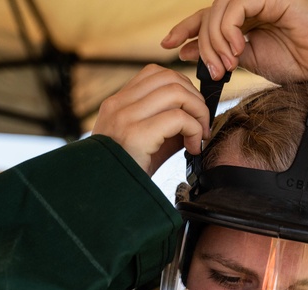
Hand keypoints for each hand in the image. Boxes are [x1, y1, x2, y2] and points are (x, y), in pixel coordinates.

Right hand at [91, 64, 210, 175]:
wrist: (105, 197)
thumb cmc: (128, 173)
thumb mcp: (145, 142)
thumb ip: (166, 125)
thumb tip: (197, 116)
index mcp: (117, 103)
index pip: (155, 73)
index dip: (182, 86)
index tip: (191, 110)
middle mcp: (118, 105)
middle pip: (169, 78)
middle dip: (195, 98)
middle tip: (202, 125)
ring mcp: (125, 118)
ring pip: (176, 92)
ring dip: (198, 112)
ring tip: (199, 135)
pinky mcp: (136, 135)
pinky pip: (178, 118)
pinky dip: (194, 129)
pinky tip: (192, 147)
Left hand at [162, 0, 307, 83]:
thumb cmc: (296, 63)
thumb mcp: (249, 61)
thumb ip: (222, 54)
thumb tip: (190, 53)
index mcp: (243, 19)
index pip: (206, 17)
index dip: (185, 29)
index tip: (169, 45)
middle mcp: (249, 5)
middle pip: (209, 15)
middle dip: (203, 44)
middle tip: (212, 70)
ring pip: (219, 10)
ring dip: (216, 41)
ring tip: (228, 64)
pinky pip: (237, 6)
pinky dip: (230, 29)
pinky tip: (238, 49)